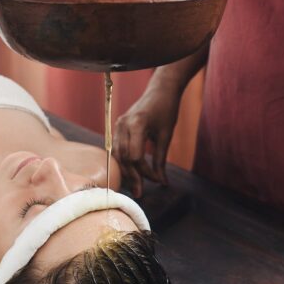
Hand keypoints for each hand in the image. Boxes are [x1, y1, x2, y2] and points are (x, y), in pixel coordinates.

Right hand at [113, 83, 181, 197]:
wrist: (160, 90)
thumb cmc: (166, 110)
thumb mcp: (166, 136)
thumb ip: (161, 159)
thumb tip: (161, 182)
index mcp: (137, 124)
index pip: (136, 156)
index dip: (146, 172)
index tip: (158, 180)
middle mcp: (123, 125)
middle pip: (123, 157)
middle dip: (132, 176)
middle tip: (140, 193)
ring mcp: (118, 125)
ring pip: (117, 155)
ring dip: (126, 171)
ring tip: (134, 186)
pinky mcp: (118, 127)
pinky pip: (117, 148)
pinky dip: (123, 161)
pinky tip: (130, 173)